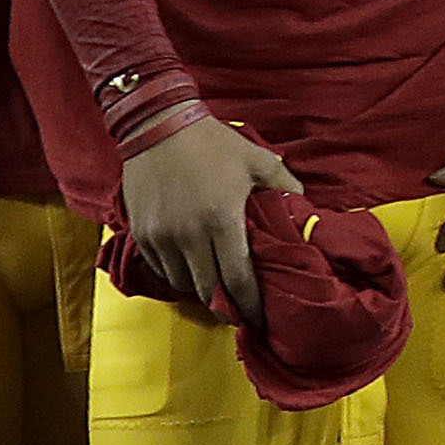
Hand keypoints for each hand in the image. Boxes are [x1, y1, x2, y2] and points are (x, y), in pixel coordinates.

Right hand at [117, 111, 298, 319]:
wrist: (158, 126)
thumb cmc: (213, 143)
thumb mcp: (257, 159)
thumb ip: (284, 184)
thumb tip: (303, 205)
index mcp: (221, 221)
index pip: (237, 279)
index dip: (249, 304)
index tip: (259, 318)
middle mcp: (188, 236)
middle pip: (207, 289)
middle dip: (225, 304)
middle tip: (240, 309)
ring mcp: (160, 237)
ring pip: (182, 282)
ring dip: (200, 289)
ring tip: (217, 287)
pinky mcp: (140, 233)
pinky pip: (160, 268)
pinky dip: (177, 274)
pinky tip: (192, 268)